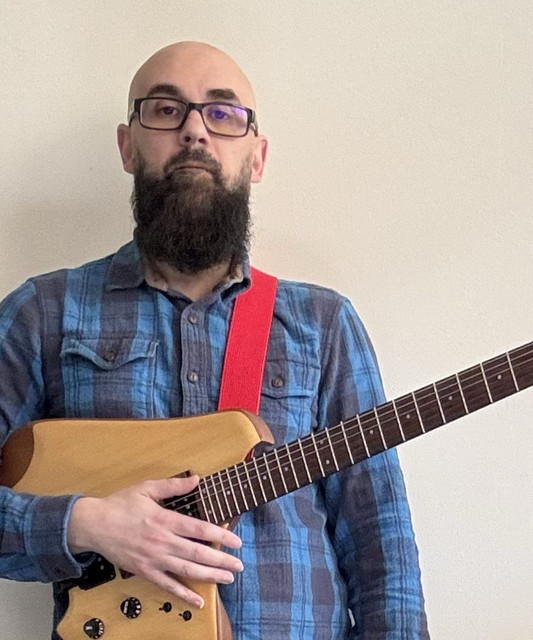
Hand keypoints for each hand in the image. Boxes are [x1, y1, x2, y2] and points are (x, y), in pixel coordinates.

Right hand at [67, 475, 242, 607]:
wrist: (93, 525)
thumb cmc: (120, 504)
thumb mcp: (147, 488)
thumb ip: (173, 485)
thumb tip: (196, 479)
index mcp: (165, 520)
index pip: (200, 530)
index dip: (221, 536)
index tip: (236, 541)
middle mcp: (162, 542)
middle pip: (198, 554)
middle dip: (221, 561)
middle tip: (239, 566)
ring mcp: (153, 559)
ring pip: (187, 571)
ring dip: (209, 576)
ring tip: (228, 579)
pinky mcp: (144, 571)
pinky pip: (167, 586)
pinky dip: (184, 594)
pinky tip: (198, 601)